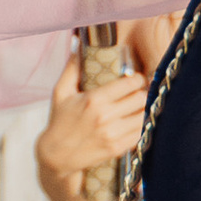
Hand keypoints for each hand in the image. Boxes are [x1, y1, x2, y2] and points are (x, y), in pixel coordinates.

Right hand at [35, 69, 146, 200]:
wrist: (56, 156)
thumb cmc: (59, 121)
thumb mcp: (61, 92)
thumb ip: (72, 68)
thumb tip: (79, 44)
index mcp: (94, 100)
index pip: (130, 84)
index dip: (137, 78)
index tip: (136, 78)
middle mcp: (105, 117)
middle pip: (141, 98)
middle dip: (143, 92)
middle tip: (141, 91)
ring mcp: (113, 134)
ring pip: (144, 116)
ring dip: (144, 109)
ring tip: (140, 105)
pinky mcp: (117, 149)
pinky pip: (140, 133)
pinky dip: (142, 125)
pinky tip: (137, 121)